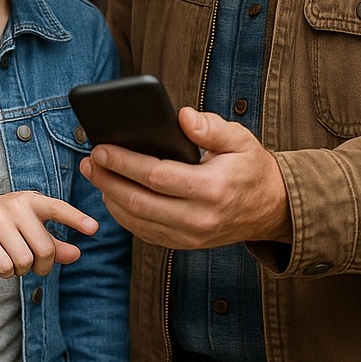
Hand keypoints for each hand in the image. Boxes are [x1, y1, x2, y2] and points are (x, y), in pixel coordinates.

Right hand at [0, 190, 97, 278]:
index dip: (76, 219)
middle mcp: (15, 206)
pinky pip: (5, 268)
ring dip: (23, 270)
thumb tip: (77, 255)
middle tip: (35, 265)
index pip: (57, 209)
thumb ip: (55, 243)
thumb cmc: (9, 224)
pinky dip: (8, 274)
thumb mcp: (32, 227)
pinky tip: (2, 263)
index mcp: (32, 201)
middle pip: (44, 250)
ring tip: (14, 259)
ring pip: (24, 261)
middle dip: (43, 266)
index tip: (94, 228)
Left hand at [79, 107, 291, 248]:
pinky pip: (144, 232)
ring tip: (95, 175)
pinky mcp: (184, 245)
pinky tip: (113, 195)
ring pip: (136, 221)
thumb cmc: (251, 168)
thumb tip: (182, 116)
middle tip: (89, 161)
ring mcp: (191, 236)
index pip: (156, 176)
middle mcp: (199, 218)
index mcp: (212, 189)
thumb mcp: (240, 139)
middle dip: (107, 180)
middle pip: (139, 201)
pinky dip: (123, 215)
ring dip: (110, 197)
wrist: (271, 209)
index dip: (124, 162)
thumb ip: (211, 127)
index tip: (101, 148)